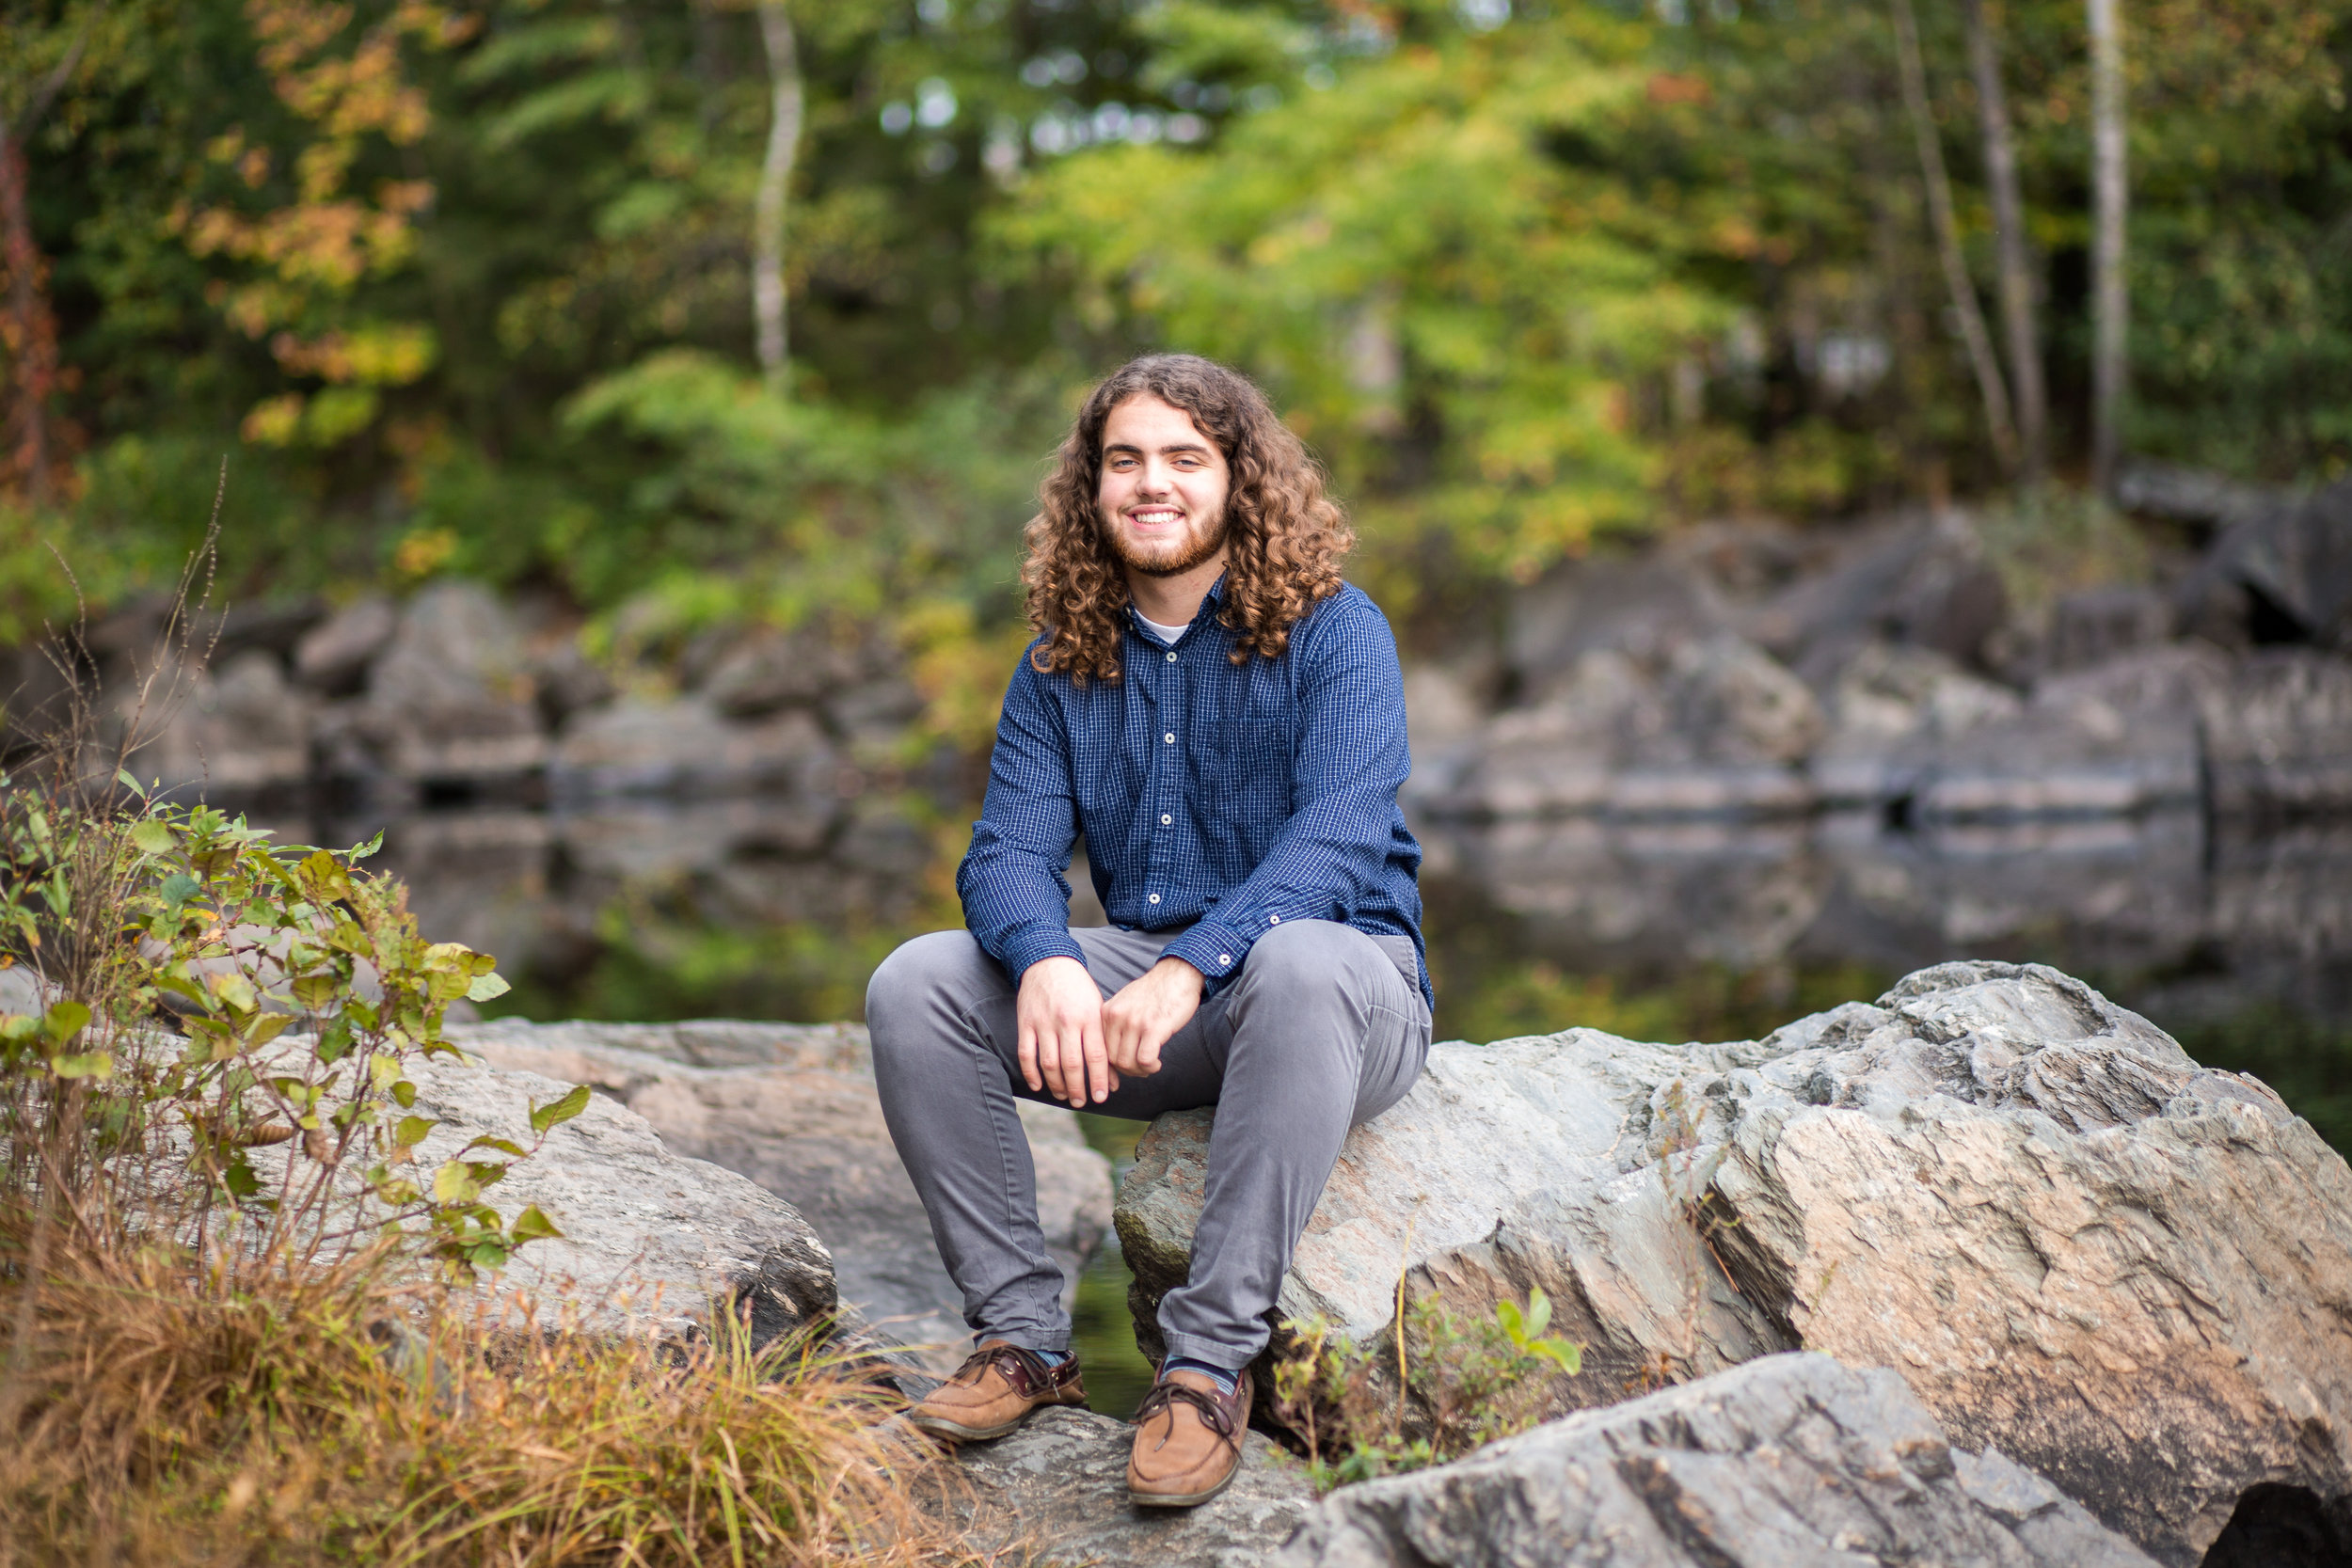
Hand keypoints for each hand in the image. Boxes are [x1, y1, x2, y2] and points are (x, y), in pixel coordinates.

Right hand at [1017, 956, 1112, 1107]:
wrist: (1049, 962)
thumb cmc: (1078, 989)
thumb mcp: (1097, 1009)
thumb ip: (1103, 1041)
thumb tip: (1112, 1077)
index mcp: (1089, 1017)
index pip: (1097, 1056)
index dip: (1100, 1080)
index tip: (1102, 1097)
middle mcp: (1067, 1021)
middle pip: (1073, 1064)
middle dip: (1078, 1089)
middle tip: (1081, 1102)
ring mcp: (1044, 1023)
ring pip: (1049, 1063)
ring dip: (1056, 1085)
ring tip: (1064, 1096)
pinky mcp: (1026, 1023)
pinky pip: (1027, 1054)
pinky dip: (1031, 1073)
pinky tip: (1038, 1085)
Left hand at [1103, 957, 1203, 1079]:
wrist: (1178, 974)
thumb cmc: (1155, 992)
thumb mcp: (1125, 1003)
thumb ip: (1116, 1024)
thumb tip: (1112, 1055)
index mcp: (1107, 1012)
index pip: (1100, 1049)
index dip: (1111, 1066)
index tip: (1122, 1072)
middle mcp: (1117, 1016)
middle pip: (1112, 1060)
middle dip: (1128, 1070)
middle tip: (1141, 1068)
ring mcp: (1134, 1022)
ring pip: (1127, 1063)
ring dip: (1140, 1071)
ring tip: (1150, 1066)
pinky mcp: (1153, 1027)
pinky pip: (1144, 1060)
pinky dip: (1150, 1067)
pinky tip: (1156, 1063)